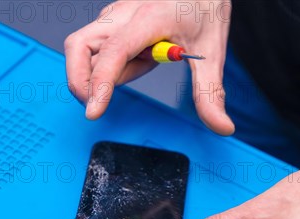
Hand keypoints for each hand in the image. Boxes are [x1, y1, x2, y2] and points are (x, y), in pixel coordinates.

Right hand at [64, 0, 234, 134]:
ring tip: (139, 67)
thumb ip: (210, 93)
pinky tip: (136, 60)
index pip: (112, 53)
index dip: (99, 84)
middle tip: (97, 103)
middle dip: (80, 81)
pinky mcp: (110, 22)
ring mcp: (112, 17)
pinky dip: (105, 65)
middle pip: (78, 47)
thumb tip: (220, 126)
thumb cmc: (203, 8)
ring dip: (96, 72)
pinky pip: (94, 48)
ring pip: (81, 49)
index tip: (94, 111)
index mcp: (149, 18)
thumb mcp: (212, 52)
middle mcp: (123, 14)